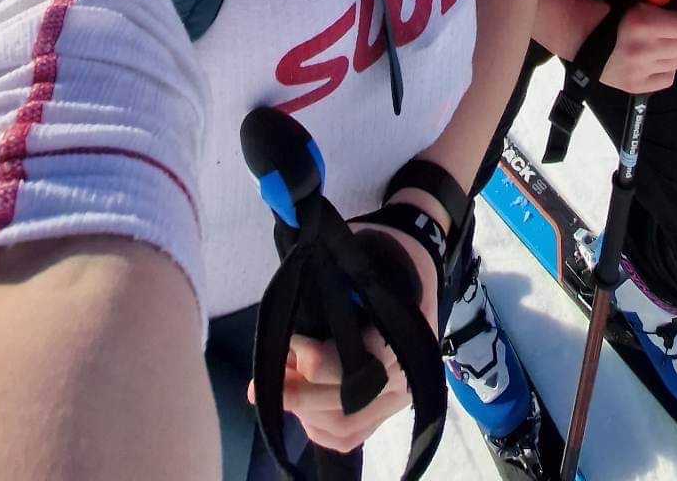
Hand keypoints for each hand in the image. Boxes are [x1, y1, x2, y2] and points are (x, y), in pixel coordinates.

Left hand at [258, 223, 436, 455]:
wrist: (415, 258)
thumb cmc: (385, 247)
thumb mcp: (363, 242)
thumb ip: (330, 268)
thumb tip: (286, 274)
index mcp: (403, 327)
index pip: (359, 362)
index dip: (317, 360)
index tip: (293, 343)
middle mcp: (404, 368)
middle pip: (346, 400)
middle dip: (298, 392)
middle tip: (261, 380)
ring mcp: (398, 392)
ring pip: (345, 423)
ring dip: (305, 411)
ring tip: (280, 386)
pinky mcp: (388, 406)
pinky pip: (351, 434)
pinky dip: (320, 430)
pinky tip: (301, 411)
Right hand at [598, 0, 676, 94]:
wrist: (582, 36)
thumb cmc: (610, 12)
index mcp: (642, 22)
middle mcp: (644, 49)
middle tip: (668, 30)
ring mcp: (641, 70)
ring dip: (671, 51)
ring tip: (657, 45)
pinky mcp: (637, 86)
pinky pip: (668, 78)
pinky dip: (664, 68)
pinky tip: (652, 60)